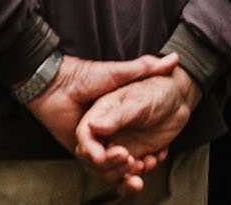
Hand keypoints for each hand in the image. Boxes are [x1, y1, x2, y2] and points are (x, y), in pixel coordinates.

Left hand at [26, 53, 179, 160]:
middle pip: (126, 157)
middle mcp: (108, 131)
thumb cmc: (87, 76)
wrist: (56, 84)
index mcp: (118, 116)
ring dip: (123, 170)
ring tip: (135, 165)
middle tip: (148, 163)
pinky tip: (118, 170)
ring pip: (111, 165)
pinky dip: (106, 171)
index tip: (160, 153)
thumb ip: (145, 68)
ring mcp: (93, 141)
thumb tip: (174, 59)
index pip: (139, 139)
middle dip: (139, 165)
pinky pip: (93, 167)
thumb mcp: (121, 73)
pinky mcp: (78, 149)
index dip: (151, 150)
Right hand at [76, 67, 201, 192]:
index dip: (89, 149)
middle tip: (130, 160)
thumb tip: (93, 126)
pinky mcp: (134, 156)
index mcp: (101, 114)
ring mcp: (120, 146)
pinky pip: (129, 175)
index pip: (85, 136)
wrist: (178, 96)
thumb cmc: (157, 90)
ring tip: (145, 164)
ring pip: (111, 172)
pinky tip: (155, 159)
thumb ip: (117, 116)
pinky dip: (139, 176)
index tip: (101, 158)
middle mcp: (107, 133)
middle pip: (94, 160)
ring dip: (125, 176)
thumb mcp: (139, 101)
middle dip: (110, 166)